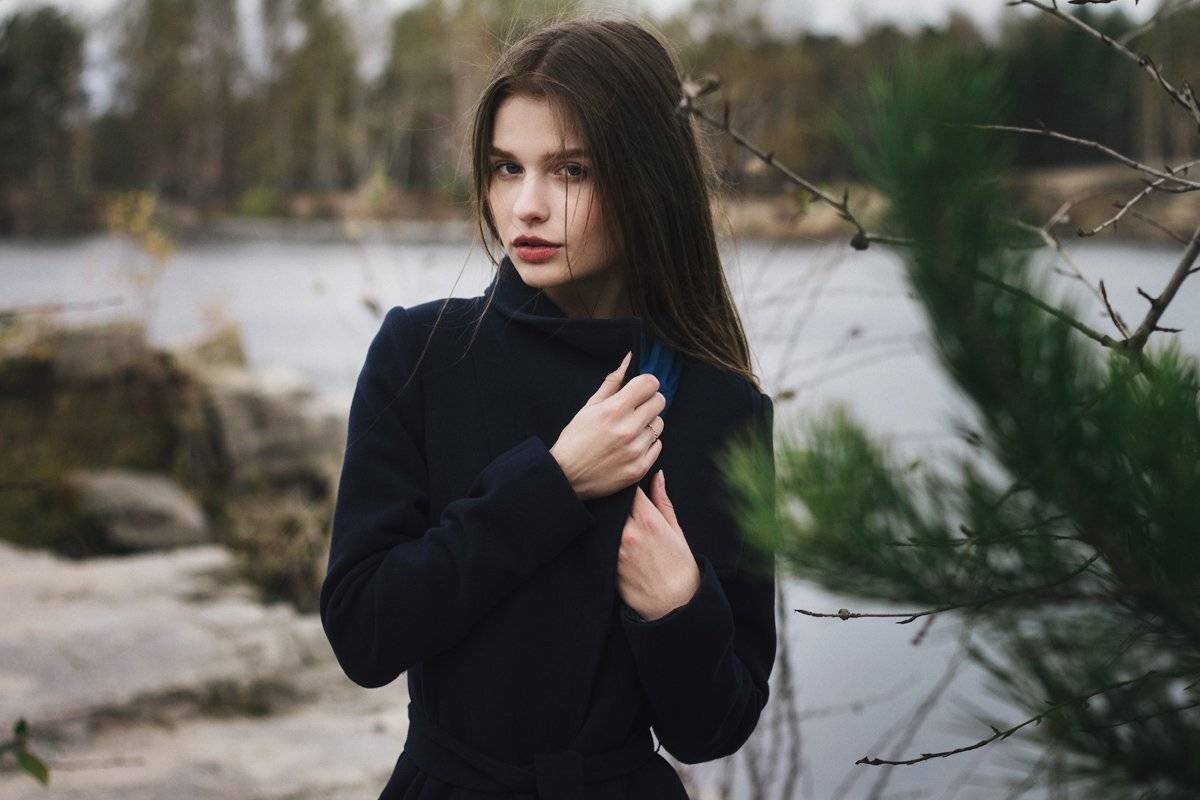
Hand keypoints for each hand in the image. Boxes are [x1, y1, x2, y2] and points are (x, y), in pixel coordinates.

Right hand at [550, 350, 665, 500]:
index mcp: (614, 409)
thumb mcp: (589, 407)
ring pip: (659, 424)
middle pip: (659, 401)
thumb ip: (612, 383)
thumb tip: (628, 360)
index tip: (641, 389)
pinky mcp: (640, 468)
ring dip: (648, 424)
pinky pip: (658, 446)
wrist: (566, 476)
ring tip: (630, 430)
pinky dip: (647, 444)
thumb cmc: (575, 439)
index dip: (646, 383)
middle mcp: (628, 428)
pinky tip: (630, 446)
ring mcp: (636, 449)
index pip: (650, 383)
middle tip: (636, 409)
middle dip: (649, 401)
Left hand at [616, 470, 700, 620]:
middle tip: (616, 501)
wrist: (674, 603)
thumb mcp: (675, 529)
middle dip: (616, 502)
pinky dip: (604, 538)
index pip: (629, 490)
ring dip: (608, 520)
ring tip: (614, 521)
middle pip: (613, 506)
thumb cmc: (679, 565)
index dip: (628, 486)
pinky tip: (608, 539)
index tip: (627, 485)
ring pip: (605, 523)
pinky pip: (602, 544)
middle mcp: (629, 532)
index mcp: (648, 520)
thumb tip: (658, 475)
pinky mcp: (609, 565)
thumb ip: (662, 500)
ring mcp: (616, 549)